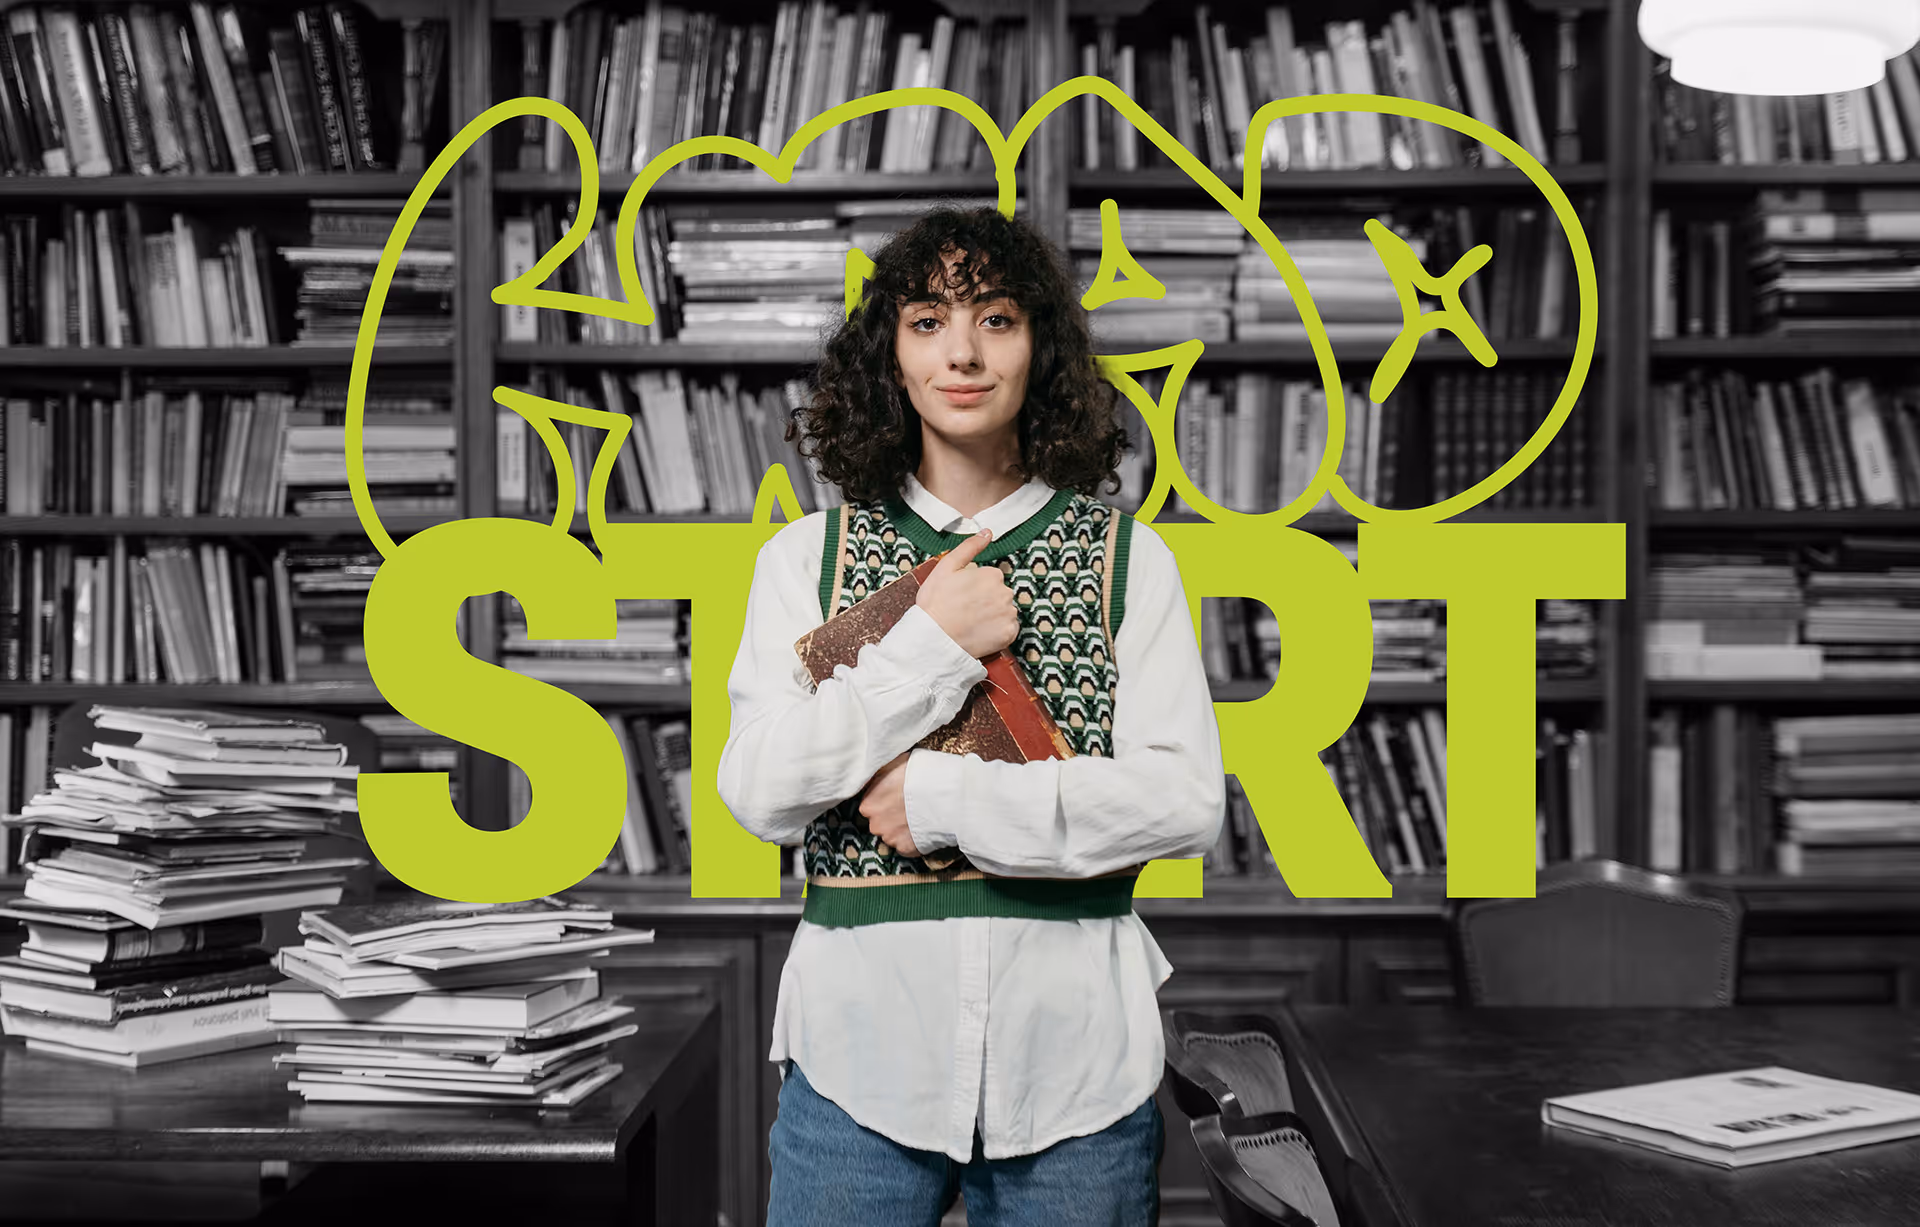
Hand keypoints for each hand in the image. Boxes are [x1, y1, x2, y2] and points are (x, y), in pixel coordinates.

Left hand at [858, 751, 917, 857]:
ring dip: (903, 829)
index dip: (884, 801)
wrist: (946, 795)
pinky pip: (907, 846)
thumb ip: (880, 774)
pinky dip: (913, 840)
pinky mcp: (906, 850)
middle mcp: (875, 824)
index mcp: (869, 803)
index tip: (896, 798)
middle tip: (910, 807)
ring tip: (920, 817)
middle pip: (880, 823)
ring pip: (893, 835)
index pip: (870, 806)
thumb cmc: (921, 774)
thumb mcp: (894, 763)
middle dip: (891, 817)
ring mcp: (891, 839)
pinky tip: (924, 828)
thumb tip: (874, 771)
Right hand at [914, 529, 1017, 657]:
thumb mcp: (947, 566)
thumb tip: (987, 532)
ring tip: (972, 623)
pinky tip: (980, 632)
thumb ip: (970, 547)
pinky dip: (997, 632)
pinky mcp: (1009, 634)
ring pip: (1004, 611)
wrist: (933, 637)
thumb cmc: (936, 602)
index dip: (975, 587)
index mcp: (993, 575)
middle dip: (986, 600)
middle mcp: (1006, 593)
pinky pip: (1008, 630)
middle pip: (999, 594)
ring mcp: (1009, 614)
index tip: (962, 596)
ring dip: (993, 616)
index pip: (991, 579)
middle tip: (965, 610)